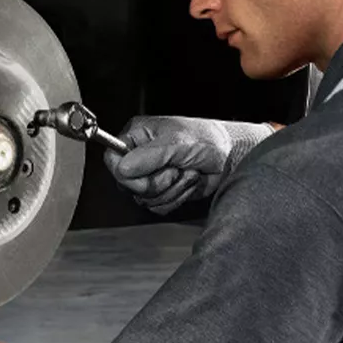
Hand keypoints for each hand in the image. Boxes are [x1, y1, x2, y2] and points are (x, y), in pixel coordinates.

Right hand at [105, 116, 274, 214]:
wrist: (230, 157)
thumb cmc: (207, 140)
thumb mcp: (177, 143)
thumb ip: (148, 156)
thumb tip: (121, 168)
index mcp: (137, 136)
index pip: (112, 160)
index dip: (126, 173)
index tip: (145, 173)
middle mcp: (140, 156)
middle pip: (127, 184)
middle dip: (156, 183)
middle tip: (175, 169)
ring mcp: (151, 175)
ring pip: (144, 198)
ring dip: (172, 189)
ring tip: (187, 172)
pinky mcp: (163, 191)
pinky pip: (158, 207)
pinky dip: (177, 198)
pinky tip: (189, 182)